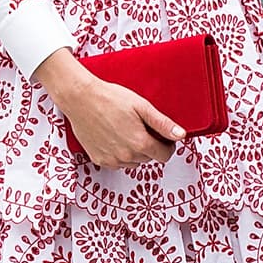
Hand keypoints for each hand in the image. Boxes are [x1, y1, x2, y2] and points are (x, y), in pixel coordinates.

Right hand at [37, 49, 184, 168]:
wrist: (82, 99)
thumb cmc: (111, 99)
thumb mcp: (142, 107)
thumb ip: (163, 124)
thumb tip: (180, 135)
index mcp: (139, 143)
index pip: (164, 156)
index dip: (168, 145)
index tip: (164, 136)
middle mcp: (125, 155)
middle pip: (149, 158)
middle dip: (151, 146)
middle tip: (143, 128)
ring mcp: (111, 160)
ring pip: (134, 162)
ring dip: (136, 151)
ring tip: (128, 130)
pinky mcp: (98, 159)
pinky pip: (117, 163)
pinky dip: (121, 154)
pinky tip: (116, 137)